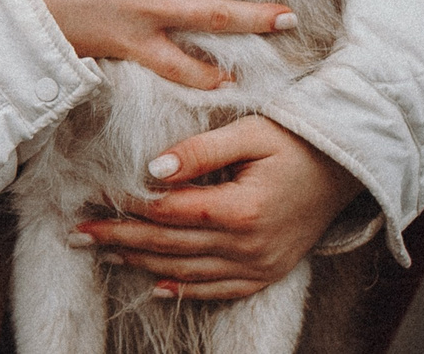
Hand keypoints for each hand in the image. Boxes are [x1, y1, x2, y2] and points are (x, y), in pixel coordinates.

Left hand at [73, 116, 359, 300]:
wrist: (345, 167)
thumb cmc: (295, 141)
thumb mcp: (250, 132)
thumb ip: (200, 151)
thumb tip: (154, 168)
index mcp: (241, 209)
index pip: (168, 211)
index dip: (126, 205)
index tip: (92, 198)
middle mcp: (247, 246)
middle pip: (169, 245)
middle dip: (119, 238)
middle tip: (78, 233)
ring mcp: (258, 266)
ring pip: (186, 272)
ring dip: (141, 262)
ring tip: (104, 251)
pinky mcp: (266, 274)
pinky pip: (218, 291)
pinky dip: (183, 290)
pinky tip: (155, 284)